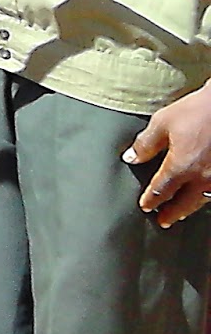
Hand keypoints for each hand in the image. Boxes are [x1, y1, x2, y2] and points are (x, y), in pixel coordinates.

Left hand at [126, 83, 210, 226]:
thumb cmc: (197, 111)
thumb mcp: (164, 122)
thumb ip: (146, 143)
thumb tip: (130, 158)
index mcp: (182, 166)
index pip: (162, 189)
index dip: (152, 199)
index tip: (145, 207)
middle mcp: (202, 178)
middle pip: (184, 203)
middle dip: (171, 213)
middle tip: (163, 222)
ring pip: (202, 201)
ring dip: (189, 209)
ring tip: (181, 214)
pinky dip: (205, 198)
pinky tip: (202, 197)